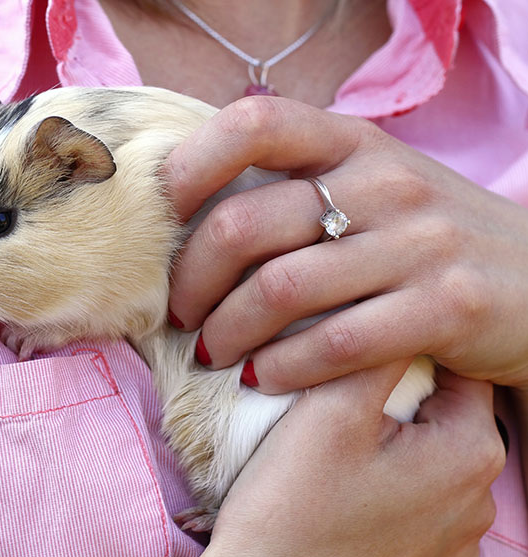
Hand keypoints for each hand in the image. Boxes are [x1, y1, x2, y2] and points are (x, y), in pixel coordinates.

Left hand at [165, 96, 527, 392]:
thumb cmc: (431, 240)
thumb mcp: (376, 188)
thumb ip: (303, 186)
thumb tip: (195, 209)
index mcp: (356, 144)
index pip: (254, 124)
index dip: (190, 168)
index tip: (162, 220)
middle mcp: (386, 183)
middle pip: (245, 225)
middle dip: (191, 280)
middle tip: (178, 314)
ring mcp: (420, 243)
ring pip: (281, 289)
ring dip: (227, 331)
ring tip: (211, 353)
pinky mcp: (447, 306)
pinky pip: (335, 343)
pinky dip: (282, 367)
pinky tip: (262, 378)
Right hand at [194, 363, 505, 556]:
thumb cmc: (292, 511)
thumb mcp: (329, 414)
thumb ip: (370, 350)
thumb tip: (388, 307)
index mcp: (471, 449)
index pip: (449, 364)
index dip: (394, 345)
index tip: (347, 349)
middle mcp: (478, 497)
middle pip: (436, 409)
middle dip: (387, 394)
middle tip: (327, 397)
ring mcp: (454, 537)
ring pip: (421, 453)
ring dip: (383, 440)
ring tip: (326, 447)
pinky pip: (410, 498)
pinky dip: (381, 485)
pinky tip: (338, 490)